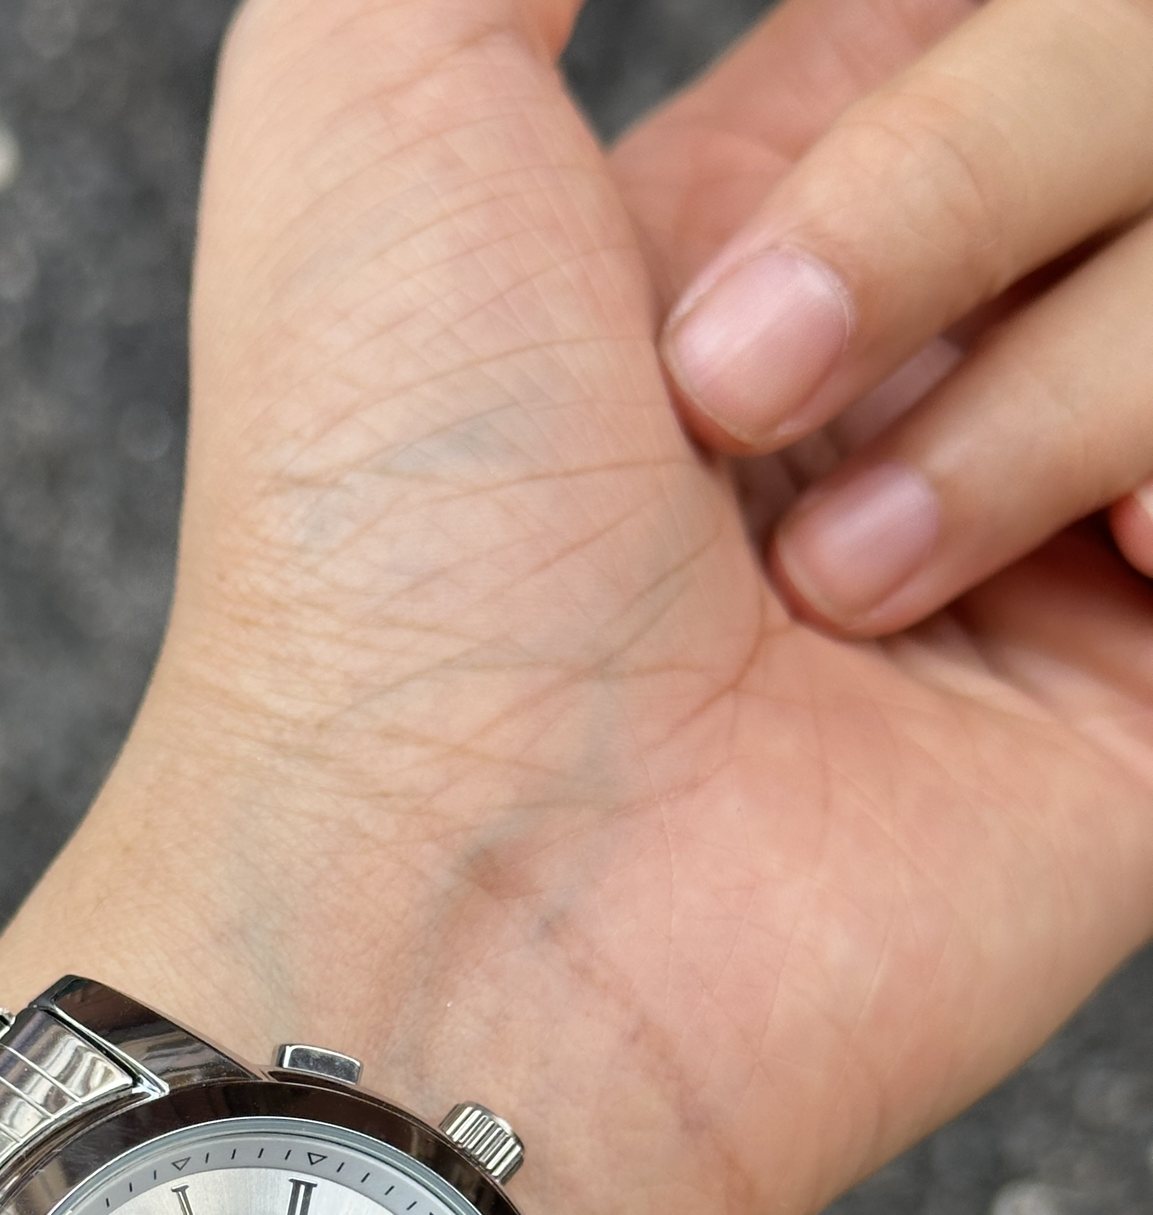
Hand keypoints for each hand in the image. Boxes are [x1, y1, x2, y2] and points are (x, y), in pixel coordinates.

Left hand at [0, 0, 1152, 1214]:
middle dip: (953, 178)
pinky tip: (1081, 582)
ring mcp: (1062, 516)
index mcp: (786, 205)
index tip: (872, 73)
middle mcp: (942, 346)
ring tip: (832, 591)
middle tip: (728, 405)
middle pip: (1124, 73)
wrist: (466, 901)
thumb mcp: (362, 93)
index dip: (959, 51)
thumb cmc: (380, 533)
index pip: (988, 9)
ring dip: (1027, 389)